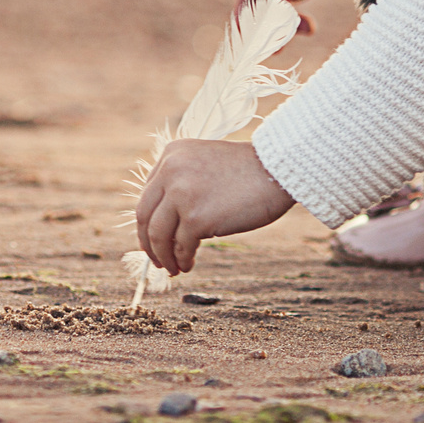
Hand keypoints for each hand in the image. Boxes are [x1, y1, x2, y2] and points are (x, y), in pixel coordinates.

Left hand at [134, 138, 295, 275]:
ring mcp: (181, 194)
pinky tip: (188, 264)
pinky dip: (182, 259)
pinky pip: (180, 246)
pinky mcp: (196, 218)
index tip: (155, 237)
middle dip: (148, 243)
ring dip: (163, 256)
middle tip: (156, 260)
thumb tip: (168, 223)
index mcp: (171, 154)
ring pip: (158, 235)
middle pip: (145, 216)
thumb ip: (184, 182)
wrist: (278, 169)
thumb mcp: (206, 163)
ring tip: (173, 268)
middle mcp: (170, 171)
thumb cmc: (250, 170)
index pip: (148, 194)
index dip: (149, 221)